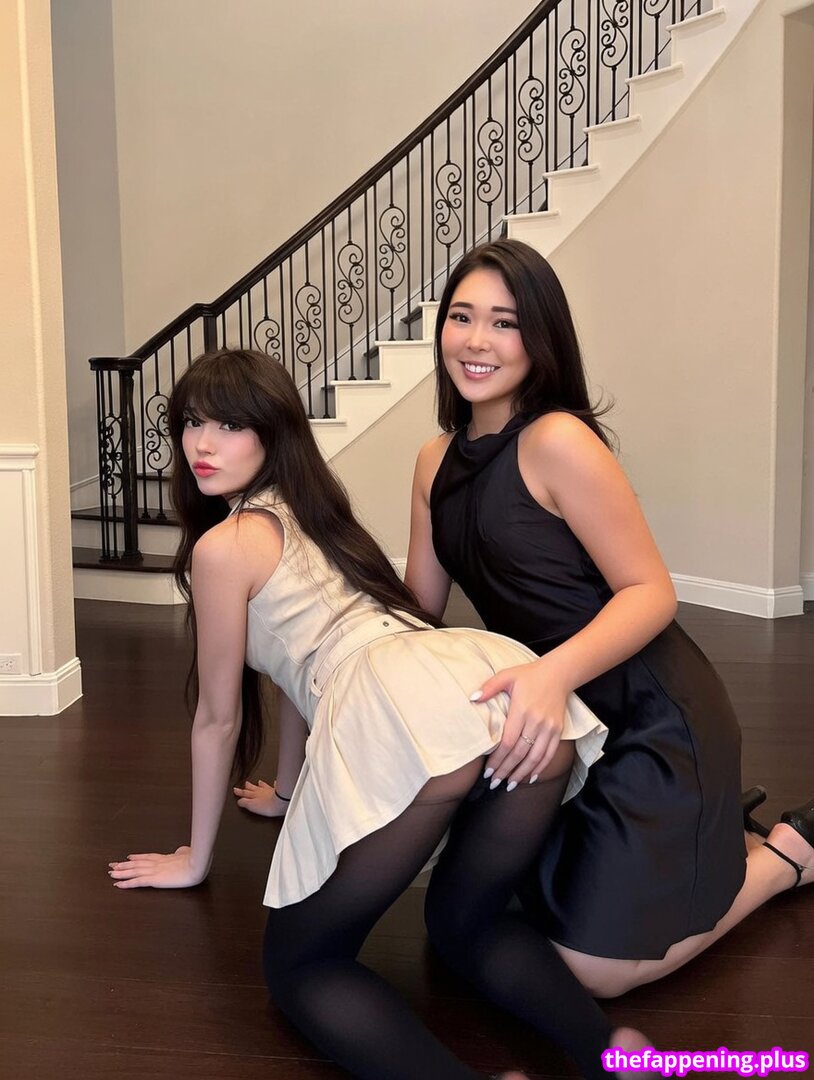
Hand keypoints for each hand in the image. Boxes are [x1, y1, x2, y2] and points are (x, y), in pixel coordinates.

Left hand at [108, 845, 207, 888]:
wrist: (197, 864)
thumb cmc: (195, 859)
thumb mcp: (188, 853)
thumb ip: (182, 852)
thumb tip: (181, 851)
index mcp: (165, 858)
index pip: (147, 857)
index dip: (136, 858)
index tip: (127, 857)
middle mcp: (156, 863)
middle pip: (136, 863)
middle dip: (123, 865)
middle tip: (112, 865)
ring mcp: (154, 871)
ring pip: (133, 871)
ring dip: (121, 872)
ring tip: (111, 873)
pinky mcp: (154, 879)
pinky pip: (137, 882)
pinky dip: (126, 883)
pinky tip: (118, 884)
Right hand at [233, 778, 288, 817]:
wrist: (281, 802)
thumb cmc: (268, 805)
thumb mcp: (252, 806)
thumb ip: (244, 803)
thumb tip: (239, 801)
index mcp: (254, 796)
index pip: (245, 793)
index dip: (240, 792)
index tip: (235, 789)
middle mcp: (261, 791)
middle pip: (253, 788)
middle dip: (248, 786)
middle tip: (245, 783)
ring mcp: (270, 791)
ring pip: (263, 786)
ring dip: (260, 784)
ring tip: (258, 781)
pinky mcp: (278, 791)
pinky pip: (275, 786)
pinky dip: (274, 784)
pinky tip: (274, 782)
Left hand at [476, 659, 567, 787]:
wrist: (558, 674)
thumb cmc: (529, 675)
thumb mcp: (507, 675)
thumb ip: (489, 687)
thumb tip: (472, 699)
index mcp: (522, 710)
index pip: (508, 742)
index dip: (498, 759)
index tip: (487, 771)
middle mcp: (537, 721)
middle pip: (520, 753)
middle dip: (506, 770)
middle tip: (494, 783)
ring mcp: (549, 728)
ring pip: (535, 757)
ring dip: (522, 774)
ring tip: (510, 785)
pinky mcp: (558, 731)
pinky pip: (549, 754)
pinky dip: (540, 768)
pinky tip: (530, 778)